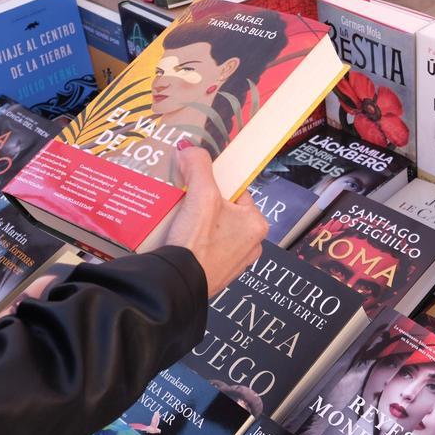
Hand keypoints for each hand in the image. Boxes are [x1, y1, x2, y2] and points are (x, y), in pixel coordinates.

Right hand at [166, 147, 267, 297]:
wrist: (177, 285)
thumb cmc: (197, 242)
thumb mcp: (200, 195)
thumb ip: (198, 166)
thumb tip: (190, 149)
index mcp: (257, 224)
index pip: (237, 192)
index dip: (215, 185)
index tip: (197, 185)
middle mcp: (252, 244)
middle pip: (223, 211)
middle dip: (203, 206)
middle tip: (184, 202)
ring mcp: (235, 262)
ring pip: (214, 230)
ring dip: (197, 224)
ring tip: (178, 221)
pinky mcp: (217, 274)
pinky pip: (206, 249)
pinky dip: (193, 242)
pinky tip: (177, 239)